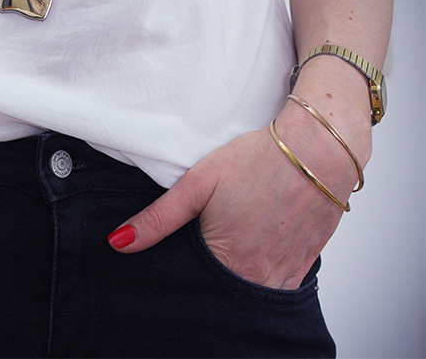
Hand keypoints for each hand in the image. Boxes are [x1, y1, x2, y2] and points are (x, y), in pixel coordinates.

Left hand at [108, 101, 363, 289]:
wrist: (320, 146)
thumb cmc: (258, 159)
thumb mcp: (197, 183)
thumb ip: (157, 219)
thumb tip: (118, 243)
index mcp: (229, 260)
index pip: (194, 286)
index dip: (183, 275)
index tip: (179, 260)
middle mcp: (260, 274)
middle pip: (224, 292)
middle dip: (209, 280)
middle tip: (205, 249)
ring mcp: (287, 271)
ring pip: (253, 290)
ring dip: (237, 278)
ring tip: (229, 250)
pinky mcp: (307, 261)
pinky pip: (281, 282)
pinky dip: (264, 274)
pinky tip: (255, 252)